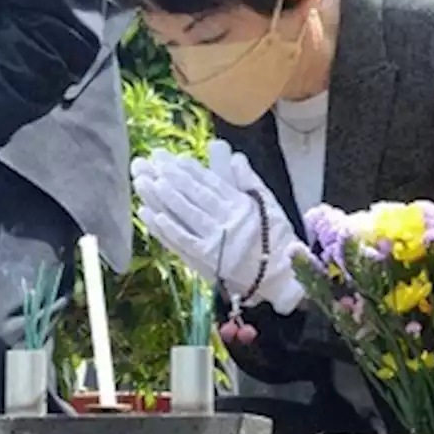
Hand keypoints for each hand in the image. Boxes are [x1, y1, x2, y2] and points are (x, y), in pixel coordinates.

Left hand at [131, 147, 305, 312]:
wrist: (283, 276)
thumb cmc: (278, 240)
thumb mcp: (270, 205)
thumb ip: (250, 181)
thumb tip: (236, 157)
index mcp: (242, 205)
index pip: (213, 183)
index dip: (192, 170)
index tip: (176, 159)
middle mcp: (228, 220)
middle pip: (196, 195)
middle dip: (174, 177)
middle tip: (155, 163)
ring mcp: (217, 240)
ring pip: (187, 214)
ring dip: (167, 198)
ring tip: (149, 182)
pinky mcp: (208, 260)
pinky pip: (185, 241)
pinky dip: (169, 229)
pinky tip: (153, 216)